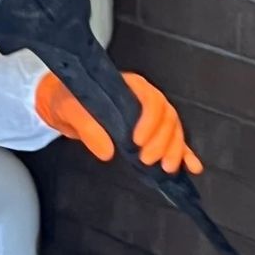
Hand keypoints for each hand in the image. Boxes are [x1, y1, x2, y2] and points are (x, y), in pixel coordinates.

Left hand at [35, 72, 202, 174]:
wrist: (63, 105)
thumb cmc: (68, 100)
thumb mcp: (71, 110)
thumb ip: (87, 128)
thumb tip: (107, 152)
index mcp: (129, 87)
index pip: (151, 100)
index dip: (150, 121)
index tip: (138, 141)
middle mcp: (144, 99)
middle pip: (167, 117)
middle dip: (162, 141)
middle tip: (148, 160)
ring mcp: (150, 116)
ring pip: (174, 130)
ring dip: (174, 149)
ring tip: (166, 168)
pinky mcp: (150, 132)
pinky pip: (173, 141)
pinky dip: (185, 154)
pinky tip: (192, 167)